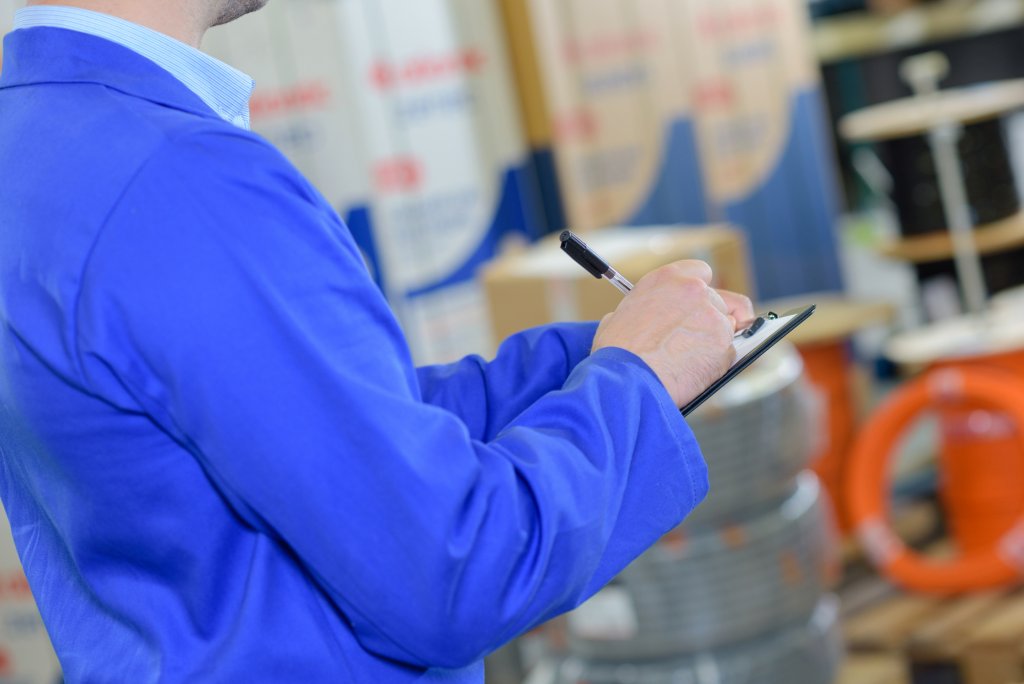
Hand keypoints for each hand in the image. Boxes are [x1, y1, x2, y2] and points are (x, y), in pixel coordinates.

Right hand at [592, 261, 750, 407]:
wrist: (627, 379)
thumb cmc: (618, 352)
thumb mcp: (621, 315)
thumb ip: (647, 308)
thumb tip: (648, 317)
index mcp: (668, 278)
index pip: (701, 272)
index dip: (701, 290)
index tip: (699, 302)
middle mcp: (695, 291)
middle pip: (720, 300)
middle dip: (711, 318)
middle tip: (697, 337)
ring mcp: (713, 317)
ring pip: (727, 327)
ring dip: (714, 341)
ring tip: (688, 360)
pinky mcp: (724, 345)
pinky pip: (728, 353)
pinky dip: (716, 364)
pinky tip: (693, 372)